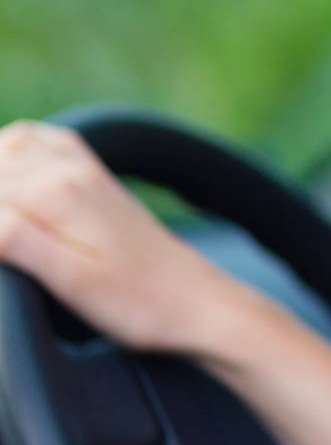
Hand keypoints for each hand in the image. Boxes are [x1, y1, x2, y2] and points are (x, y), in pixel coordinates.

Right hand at [0, 120, 245, 355]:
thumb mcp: (70, 281)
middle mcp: (69, 169)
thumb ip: (12, 240)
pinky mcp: (96, 177)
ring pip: (10, 145)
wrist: (196, 302)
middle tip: (6, 246)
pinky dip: (12, 150)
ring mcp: (85, 169)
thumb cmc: (136, 302)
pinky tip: (8, 176)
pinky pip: (42, 142)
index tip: (0, 249)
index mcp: (56, 192)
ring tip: (4, 219)